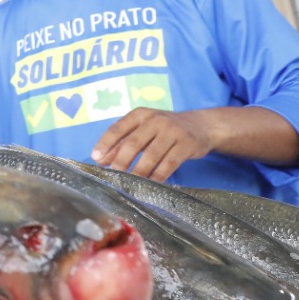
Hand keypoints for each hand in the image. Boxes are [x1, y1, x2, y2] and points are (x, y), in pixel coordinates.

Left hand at [91, 109, 213, 182]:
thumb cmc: (164, 130)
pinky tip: (151, 184)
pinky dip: (158, 176)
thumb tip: (100, 159)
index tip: (96, 158)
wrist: (202, 125)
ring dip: (139, 172)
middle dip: (121, 161)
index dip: (105, 144)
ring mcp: (172, 131)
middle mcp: (155, 120)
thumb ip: (122, 142)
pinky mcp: (187, 144)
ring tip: (130, 184)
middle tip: (114, 175)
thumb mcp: (143, 130)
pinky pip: (169, 163)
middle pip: (133, 143)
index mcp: (140, 114)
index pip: (118, 128)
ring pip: (151, 155)